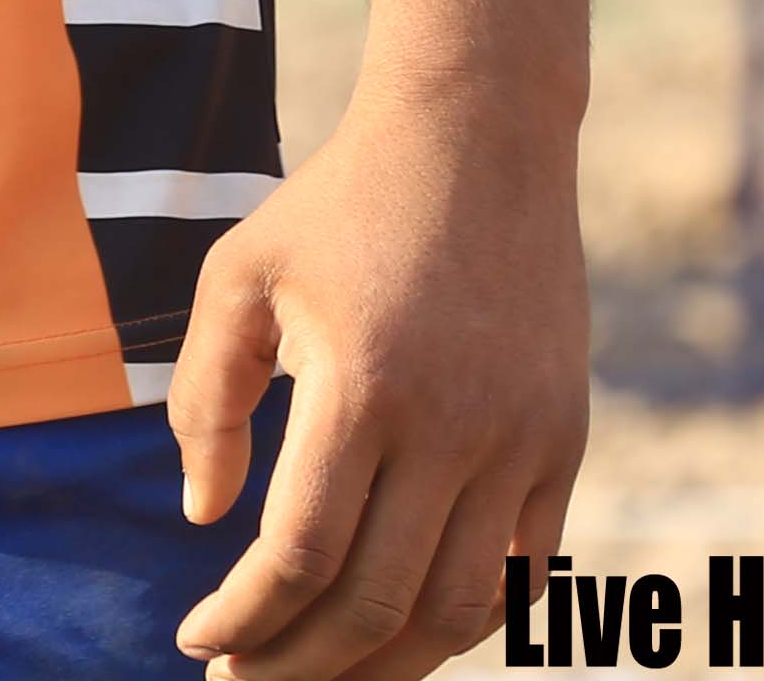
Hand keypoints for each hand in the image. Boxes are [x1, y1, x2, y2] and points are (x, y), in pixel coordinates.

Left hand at [165, 94, 591, 678]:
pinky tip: (403, 627)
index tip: (199, 641)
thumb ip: (208, 399)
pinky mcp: (564, 441)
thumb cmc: (340, 203)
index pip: (299, 557)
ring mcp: (521, 440)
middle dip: (299, 667)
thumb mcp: (241, 274)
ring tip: (323, 674)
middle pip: (376, 606)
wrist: (480, 135)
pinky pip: (522, 575)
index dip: (243, 621)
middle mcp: (452, 426)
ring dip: (384, 667)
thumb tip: (205, 520)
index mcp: (362, 387)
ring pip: (459, 614)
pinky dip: (464, 620)